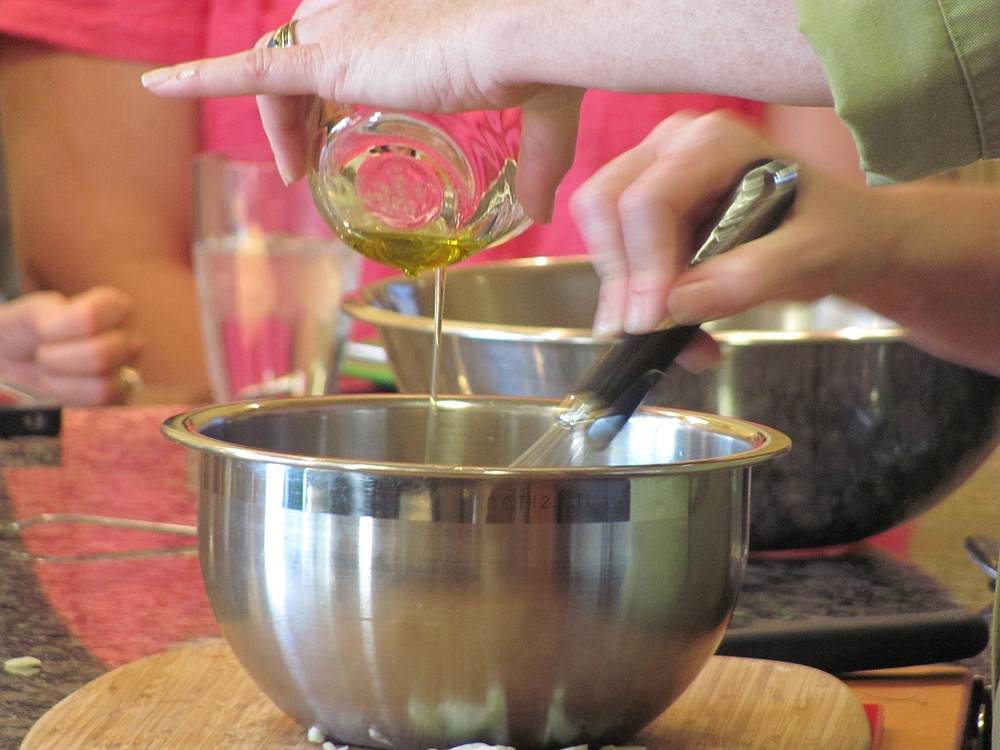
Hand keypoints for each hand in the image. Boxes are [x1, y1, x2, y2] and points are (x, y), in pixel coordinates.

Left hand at [0, 287, 142, 404]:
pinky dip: (67, 398)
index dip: (60, 328)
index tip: (43, 329)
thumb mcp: (31, 312)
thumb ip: (50, 312)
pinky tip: (59, 386)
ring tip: (50, 370)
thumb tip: (69, 330)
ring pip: (101, 385)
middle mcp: (129, 338)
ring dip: (60, 381)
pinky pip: (98, 407)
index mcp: (115, 307)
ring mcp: (126, 372)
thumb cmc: (26, 332)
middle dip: (57, 358)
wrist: (15, 362)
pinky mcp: (118, 400)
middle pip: (99, 354)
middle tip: (44, 353)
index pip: (93, 317)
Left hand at [140, 0, 828, 223]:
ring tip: (289, 171)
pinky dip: (203, 78)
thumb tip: (539, 212)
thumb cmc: (536, 61)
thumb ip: (534, 163)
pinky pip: (252, 71)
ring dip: (276, 122)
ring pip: (278, 72)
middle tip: (307, 167)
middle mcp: (358, 11)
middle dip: (299, 115)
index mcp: (398, 18)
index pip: (339, 45)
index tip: (336, 136)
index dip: (329, 94)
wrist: (529, 37)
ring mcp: (341, 31)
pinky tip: (159, 86)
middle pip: (300, 57)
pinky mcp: (332, 58)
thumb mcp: (535, 118)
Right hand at [570, 110, 890, 335]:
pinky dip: (633, 299)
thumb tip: (676, 305)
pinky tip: (675, 329)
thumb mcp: (811, 256)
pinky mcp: (647, 209)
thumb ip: (751, 277)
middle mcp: (673, 146)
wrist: (845, 237)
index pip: (647, 201)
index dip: (643, 267)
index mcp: (712, 142)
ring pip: (600, 232)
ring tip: (675, 340)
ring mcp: (655, 173)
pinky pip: (615, 253)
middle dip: (621, 278)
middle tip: (649, 333)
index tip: (654, 322)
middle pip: (605, 207)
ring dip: (623, 295)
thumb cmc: (836, 234)